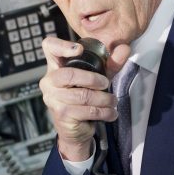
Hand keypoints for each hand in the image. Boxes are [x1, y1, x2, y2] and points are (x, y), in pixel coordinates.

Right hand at [39, 37, 130, 160]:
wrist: (75, 129)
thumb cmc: (84, 99)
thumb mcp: (98, 79)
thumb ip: (110, 64)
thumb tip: (124, 48)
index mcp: (55, 67)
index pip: (49, 47)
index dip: (62, 46)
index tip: (79, 49)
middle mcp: (49, 81)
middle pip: (69, 74)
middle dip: (92, 79)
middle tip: (106, 83)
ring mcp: (53, 98)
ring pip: (82, 95)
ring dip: (103, 99)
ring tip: (112, 101)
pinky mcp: (62, 114)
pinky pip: (87, 110)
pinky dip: (104, 112)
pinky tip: (110, 112)